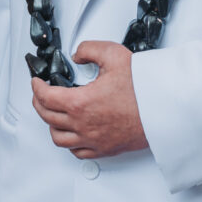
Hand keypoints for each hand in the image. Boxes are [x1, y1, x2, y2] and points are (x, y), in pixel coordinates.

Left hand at [31, 42, 147, 157]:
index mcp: (80, 103)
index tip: (37, 82)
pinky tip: (73, 135)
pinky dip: (70, 143)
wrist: (164, 109)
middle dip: (40, 103)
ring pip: (58, 138)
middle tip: (41, 94)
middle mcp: (82, 125)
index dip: (36, 87)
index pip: (45, 97)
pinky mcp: (104, 149)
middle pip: (47, 117)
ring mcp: (92, 140)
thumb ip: (90, 49)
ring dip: (52, 125)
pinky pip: (77, 152)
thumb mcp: (114, 55)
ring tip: (54, 115)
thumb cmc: (143, 88)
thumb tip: (78, 55)